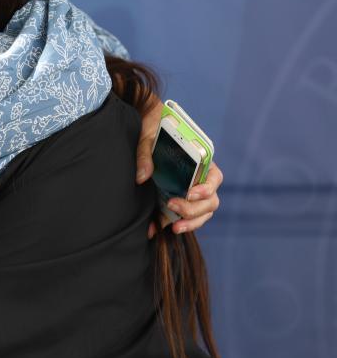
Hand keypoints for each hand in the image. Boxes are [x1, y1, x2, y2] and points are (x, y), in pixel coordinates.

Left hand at [136, 97, 222, 237]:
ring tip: (173, 227)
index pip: (215, 178)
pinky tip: (155, 229)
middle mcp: (200, 179)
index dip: (206, 189)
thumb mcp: (147, 136)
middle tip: (173, 206)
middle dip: (194, 209)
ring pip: (202, 213)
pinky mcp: (178, 200)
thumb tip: (142, 177)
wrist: (146, 128)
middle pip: (210, 201)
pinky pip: (182, 217)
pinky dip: (171, 224)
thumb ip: (145, 154)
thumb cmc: (153, 129)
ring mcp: (191, 192)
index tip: (190, 193)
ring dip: (190, 222)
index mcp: (201, 161)